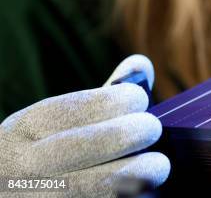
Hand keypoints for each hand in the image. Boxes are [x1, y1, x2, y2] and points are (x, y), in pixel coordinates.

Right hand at [0, 55, 169, 196]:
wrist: (14, 193)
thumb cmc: (46, 154)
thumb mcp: (56, 123)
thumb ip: (101, 96)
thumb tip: (142, 64)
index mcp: (26, 129)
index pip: (76, 108)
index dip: (118, 101)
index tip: (140, 100)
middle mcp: (27, 165)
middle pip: (94, 143)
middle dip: (135, 132)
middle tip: (151, 130)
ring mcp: (41, 197)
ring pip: (104, 184)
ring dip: (142, 172)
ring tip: (158, 165)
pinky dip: (133, 197)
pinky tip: (143, 190)